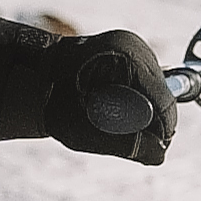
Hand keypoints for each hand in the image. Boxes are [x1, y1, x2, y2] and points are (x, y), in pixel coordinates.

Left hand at [45, 29, 177, 165]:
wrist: (36, 74)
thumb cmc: (53, 101)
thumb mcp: (84, 130)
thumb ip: (125, 144)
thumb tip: (159, 153)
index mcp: (125, 59)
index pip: (164, 103)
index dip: (161, 132)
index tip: (148, 150)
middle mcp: (136, 47)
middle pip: (164, 98)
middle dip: (150, 123)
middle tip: (124, 138)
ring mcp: (137, 46)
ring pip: (158, 93)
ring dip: (143, 113)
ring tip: (111, 118)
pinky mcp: (134, 52)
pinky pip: (149, 86)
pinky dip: (137, 102)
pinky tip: (114, 106)